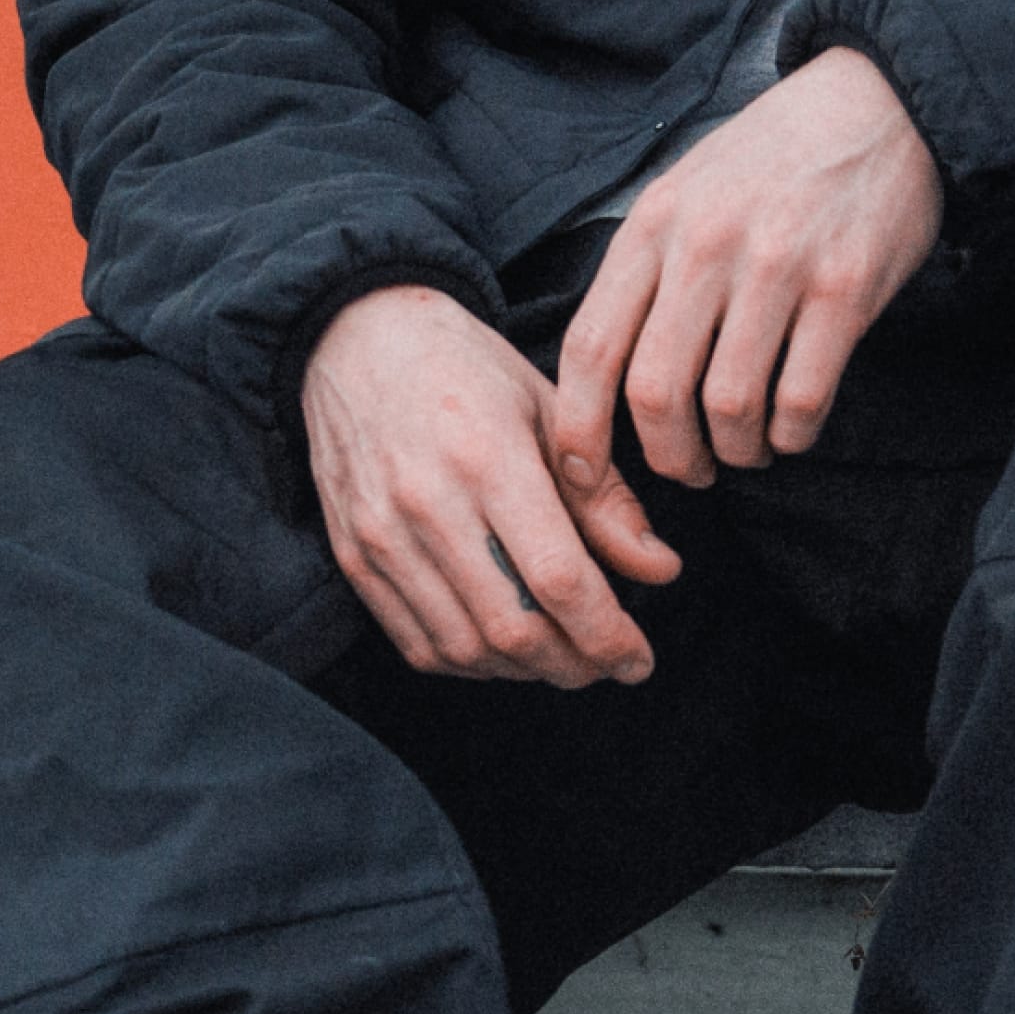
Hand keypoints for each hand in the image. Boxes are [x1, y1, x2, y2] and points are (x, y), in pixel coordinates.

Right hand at [301, 283, 681, 685]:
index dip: (607, 634)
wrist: (358, 341)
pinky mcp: (353, 556)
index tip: (639, 658)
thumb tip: (661, 570)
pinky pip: (417, 643)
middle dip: (574, 665)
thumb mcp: (550, 409)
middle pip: (513, 628)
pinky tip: (503, 648)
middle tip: (608, 662)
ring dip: (525, 672)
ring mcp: (382, 536)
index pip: (558, 578)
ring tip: (563, 656)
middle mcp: (429, 503)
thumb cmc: (468, 369)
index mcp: (490, 456)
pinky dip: (469, 663)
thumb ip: (604, 497)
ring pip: (465, 648)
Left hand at [554, 47, 942, 493]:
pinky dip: (792, 436)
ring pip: (730, 407)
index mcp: (654, 222)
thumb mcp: (686, 190)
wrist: (875, 103)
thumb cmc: (770, 160)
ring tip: (748, 450)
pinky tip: (793, 429)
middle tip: (691, 469)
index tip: (585, 474)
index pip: (591, 346)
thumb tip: (607, 381)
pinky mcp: (845, 287)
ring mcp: (778, 265)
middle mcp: (706, 243)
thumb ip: (647, 270)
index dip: (580, 428)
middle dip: (668, 457)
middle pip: (655, 393)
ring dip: (736, 452)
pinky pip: (802, 398)